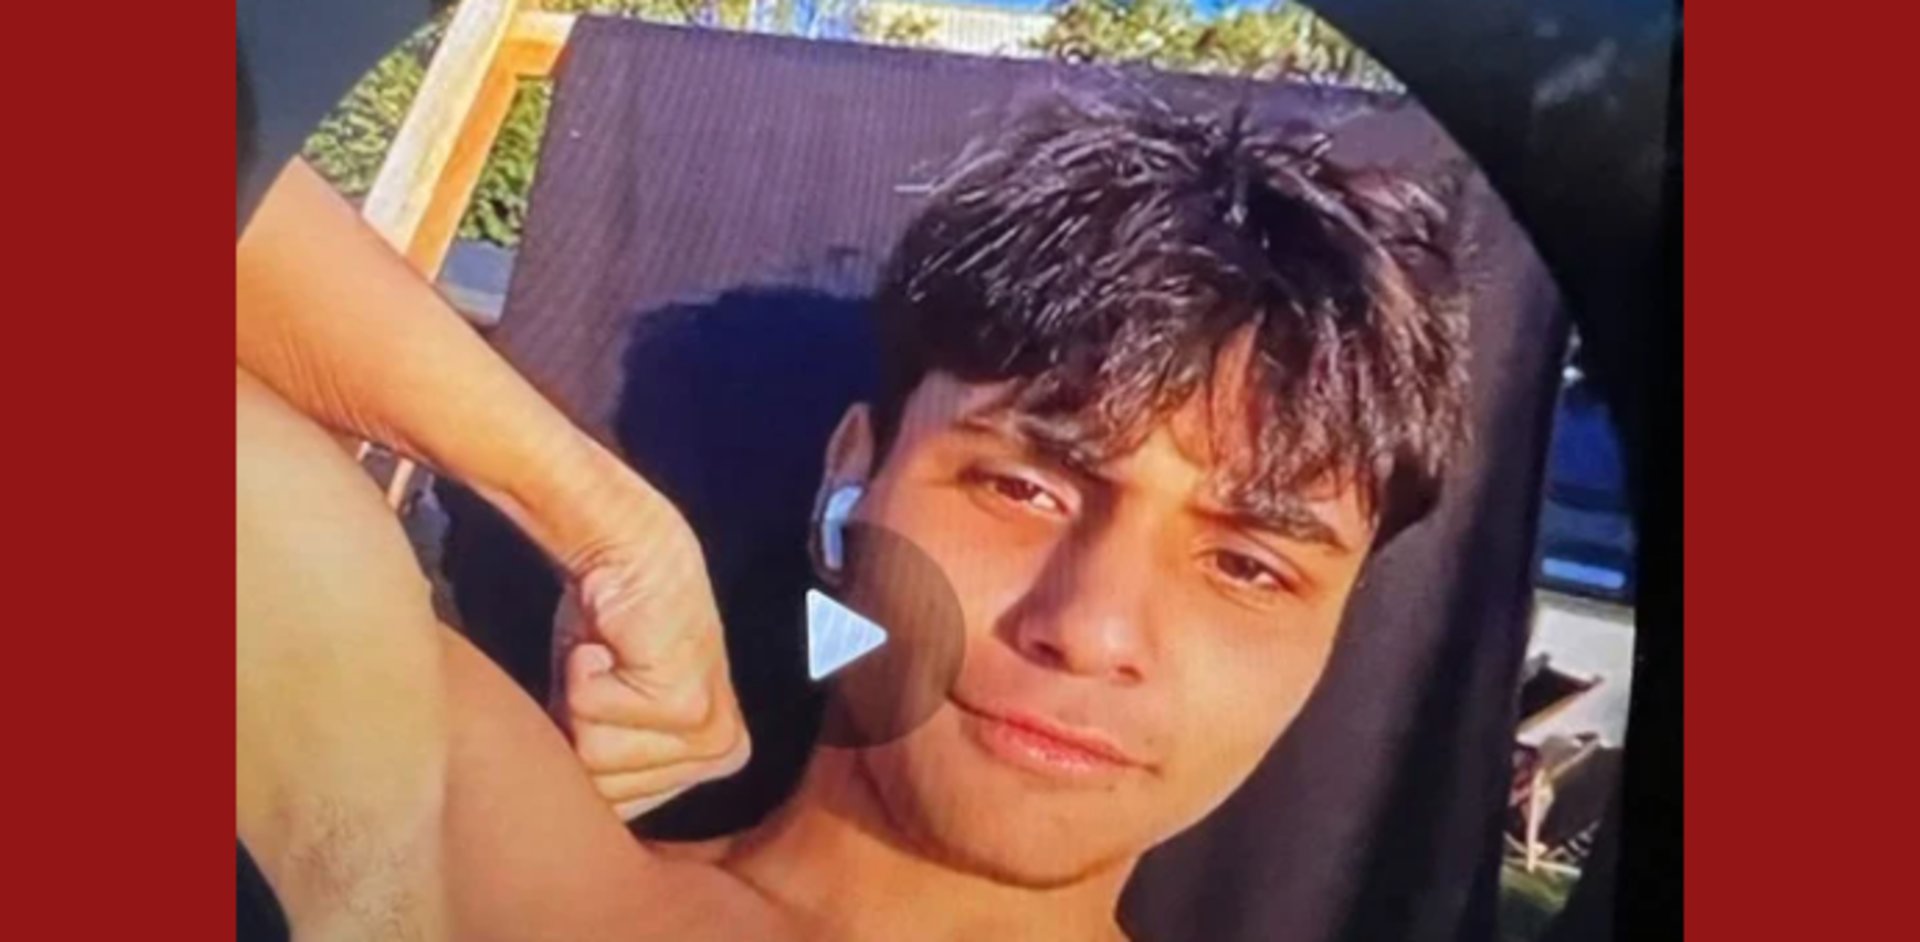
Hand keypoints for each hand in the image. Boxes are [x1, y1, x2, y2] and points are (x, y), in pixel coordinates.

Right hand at [551, 514, 751, 821]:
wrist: (632, 548)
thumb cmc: (610, 629)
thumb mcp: (606, 717)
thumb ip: (604, 768)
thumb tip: (559, 822)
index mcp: (713, 762)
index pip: (615, 811)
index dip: (588, 746)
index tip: (611, 693)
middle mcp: (722, 756)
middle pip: (604, 792)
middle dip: (585, 726)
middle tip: (612, 672)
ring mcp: (708, 735)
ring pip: (594, 759)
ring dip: (584, 699)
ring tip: (614, 658)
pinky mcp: (686, 706)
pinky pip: (591, 718)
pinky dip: (583, 673)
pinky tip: (612, 645)